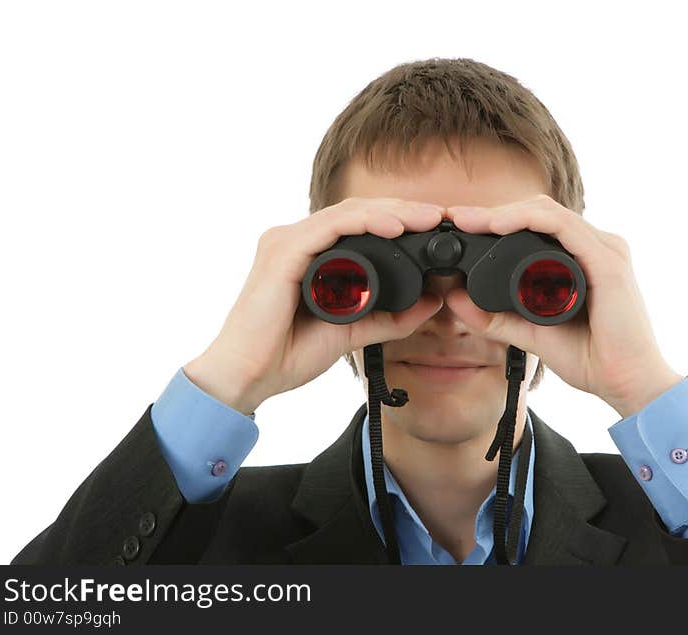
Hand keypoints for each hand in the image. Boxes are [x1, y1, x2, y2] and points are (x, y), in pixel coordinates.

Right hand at [183, 197, 445, 414]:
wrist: (247, 377)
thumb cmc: (286, 354)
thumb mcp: (353, 332)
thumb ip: (391, 319)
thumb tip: (431, 302)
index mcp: (310, 254)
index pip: (361, 223)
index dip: (402, 220)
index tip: (438, 228)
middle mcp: (297, 240)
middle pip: (359, 211)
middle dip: (404, 210)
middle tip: (441, 216)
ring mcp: (287, 242)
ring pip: (349, 213)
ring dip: (392, 212)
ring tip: (428, 217)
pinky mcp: (282, 253)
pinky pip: (330, 228)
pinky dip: (365, 223)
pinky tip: (394, 228)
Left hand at [444, 195, 682, 418]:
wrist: (628, 383)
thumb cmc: (591, 358)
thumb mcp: (530, 333)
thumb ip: (494, 317)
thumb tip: (454, 298)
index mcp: (580, 258)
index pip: (535, 224)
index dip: (495, 220)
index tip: (459, 226)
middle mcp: (594, 246)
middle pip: (537, 211)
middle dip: (493, 211)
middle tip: (456, 217)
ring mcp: (604, 250)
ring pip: (547, 212)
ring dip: (504, 212)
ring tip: (470, 219)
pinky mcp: (607, 261)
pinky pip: (563, 226)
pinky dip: (528, 220)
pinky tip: (499, 225)